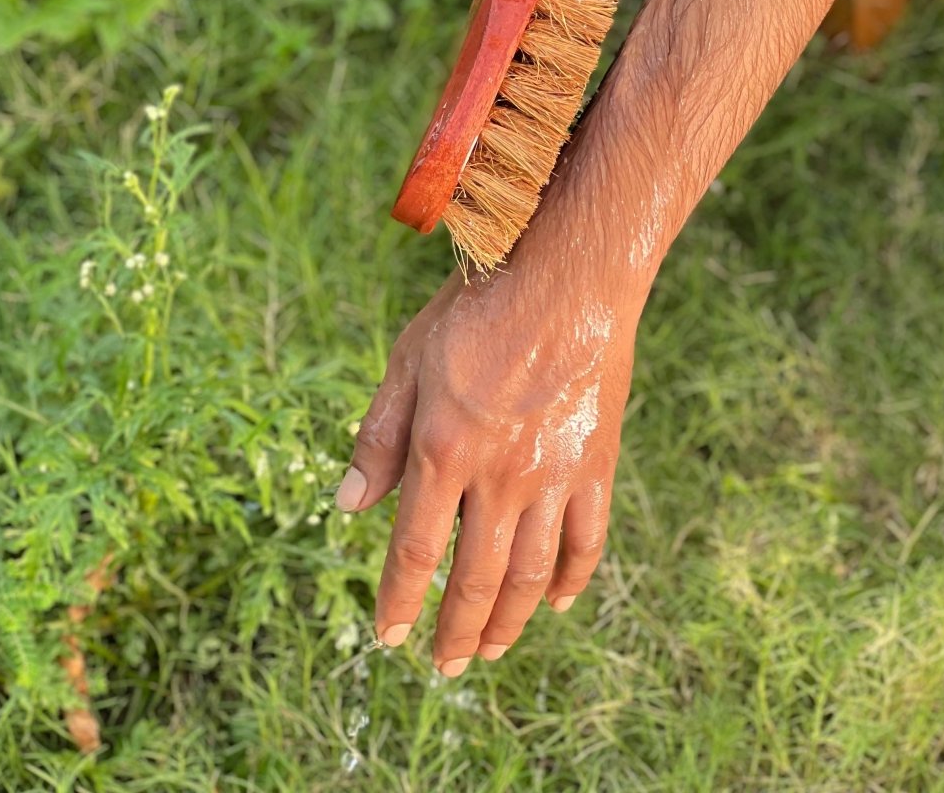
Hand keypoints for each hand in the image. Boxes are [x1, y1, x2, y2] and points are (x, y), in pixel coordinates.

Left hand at [336, 265, 637, 673]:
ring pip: (533, 573)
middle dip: (455, 631)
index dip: (400, 601)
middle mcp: (500, 476)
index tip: (389, 636)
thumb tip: (347, 508)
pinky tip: (560, 604)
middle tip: (444, 666)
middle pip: (478, 578)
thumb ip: (379, 437)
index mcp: (444, 450)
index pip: (416, 551)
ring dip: (510, 622)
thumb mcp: (409, 360)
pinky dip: (573, 579)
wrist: (569, 276)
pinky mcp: (597, 463)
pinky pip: (588, 539)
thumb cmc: (480, 309)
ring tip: (490, 651)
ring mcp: (555, 475)